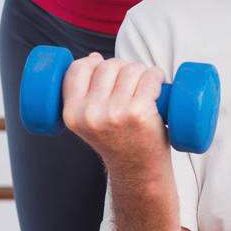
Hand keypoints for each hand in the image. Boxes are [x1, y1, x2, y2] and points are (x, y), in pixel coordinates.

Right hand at [59, 53, 169, 177]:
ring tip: (144, 89)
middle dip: (123, 68)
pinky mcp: (139, 113)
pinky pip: (150, 77)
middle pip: (108, 66)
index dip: (93, 63)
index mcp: (72, 114)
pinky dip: (157, 76)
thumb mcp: (88, 122)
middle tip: (131, 87)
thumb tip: (93, 57)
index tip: (106, 72)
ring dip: (142, 72)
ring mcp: (115, 113)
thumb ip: (84, 94)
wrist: (139, 173)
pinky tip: (158, 85)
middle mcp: (90, 114)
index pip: (77, 69)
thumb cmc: (117, 142)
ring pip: (130, 69)